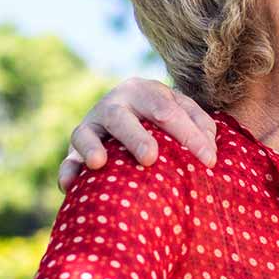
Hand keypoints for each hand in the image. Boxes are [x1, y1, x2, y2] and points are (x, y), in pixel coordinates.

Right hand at [58, 78, 217, 191]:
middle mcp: (115, 104)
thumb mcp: (182, 114)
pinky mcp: (75, 149)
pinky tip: (69, 186)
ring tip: (98, 163)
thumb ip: (200, 126)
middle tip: (150, 158)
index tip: (209, 161)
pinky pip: (68, 160)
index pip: (168, 111)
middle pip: (121, 117)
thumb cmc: (164, 121)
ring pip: (86, 133)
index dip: (190, 135)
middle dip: (135, 137)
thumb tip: (211, 151)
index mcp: (145, 92)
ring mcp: (92, 125)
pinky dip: (67, 171)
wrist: (127, 117)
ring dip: (91, 146)